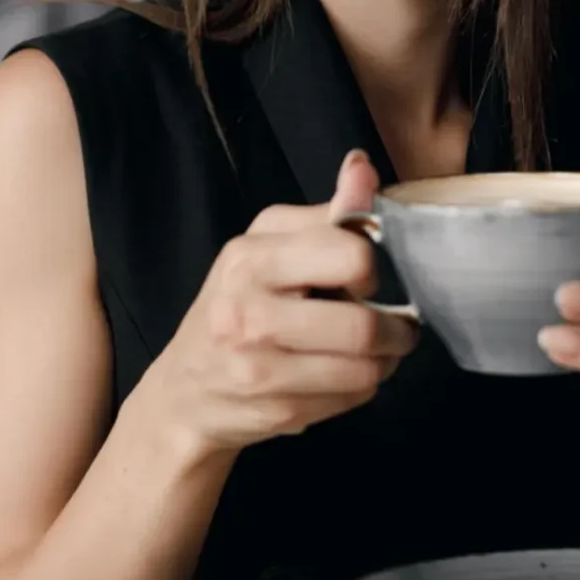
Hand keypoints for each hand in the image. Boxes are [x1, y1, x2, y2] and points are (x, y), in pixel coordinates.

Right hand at [143, 150, 418, 459]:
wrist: (183, 393)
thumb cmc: (238, 304)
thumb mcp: (270, 245)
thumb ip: (327, 212)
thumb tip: (363, 166)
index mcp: (250, 258)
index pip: (349, 256)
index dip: (370, 268)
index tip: (366, 278)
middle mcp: (247, 313)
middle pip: (361, 326)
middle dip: (395, 329)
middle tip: (397, 327)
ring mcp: (259, 370)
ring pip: (364, 369)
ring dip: (385, 361)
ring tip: (378, 351)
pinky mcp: (275, 412)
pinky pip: (351, 399)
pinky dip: (362, 387)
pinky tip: (345, 375)